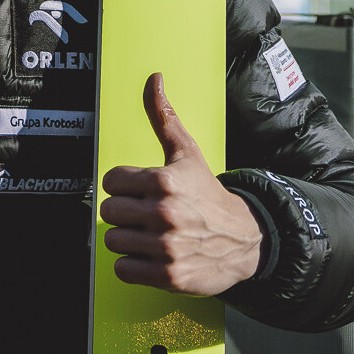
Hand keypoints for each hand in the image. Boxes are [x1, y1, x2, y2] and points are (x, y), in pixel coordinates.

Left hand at [100, 72, 263, 295]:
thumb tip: (154, 78)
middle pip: (110, 211)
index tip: (138, 190)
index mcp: (165, 180)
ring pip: (113, 240)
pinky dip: (133, 265)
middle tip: (144, 213)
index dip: (122, 185)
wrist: (243, 238)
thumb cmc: (207, 192)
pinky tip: (151, 254)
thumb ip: (163, 116)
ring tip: (149, 233)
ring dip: (127, 239)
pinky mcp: (169, 276)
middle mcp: (165, 212)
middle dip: (124, 212)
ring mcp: (167, 246)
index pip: (110, 181)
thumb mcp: (187, 152)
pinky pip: (123, 269)